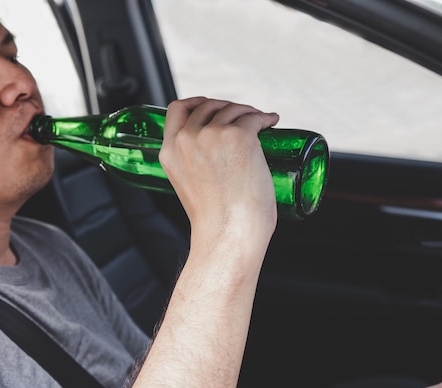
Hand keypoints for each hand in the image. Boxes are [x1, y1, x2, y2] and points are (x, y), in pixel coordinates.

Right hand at [160, 97, 279, 241]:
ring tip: (260, 120)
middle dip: (226, 106)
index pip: (177, 108)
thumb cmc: (215, 219)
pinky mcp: (239, 136)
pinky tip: (271, 121)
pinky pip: (254, 117)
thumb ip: (192, 167)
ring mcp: (212, 135)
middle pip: (207, 105)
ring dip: (247, 110)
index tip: (211, 106)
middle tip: (242, 116)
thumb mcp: (188, 186)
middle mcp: (187, 139)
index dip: (196, 102)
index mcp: (170, 151)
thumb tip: (215, 158)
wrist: (228, 231)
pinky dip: (265, 117)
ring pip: (232, 109)